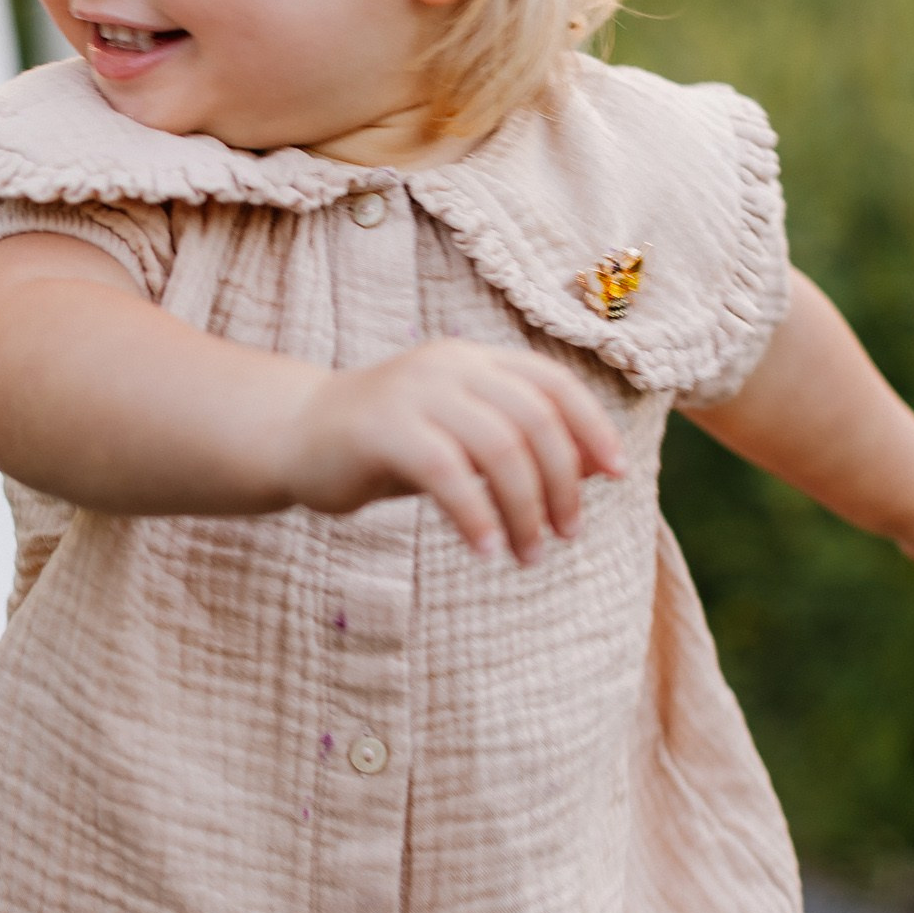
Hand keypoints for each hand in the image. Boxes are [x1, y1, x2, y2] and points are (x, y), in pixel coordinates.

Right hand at [277, 341, 627, 563]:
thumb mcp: (462, 439)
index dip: (593, 426)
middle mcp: (449, 364)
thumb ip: (521, 445)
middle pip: (534, 419)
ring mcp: (414, 392)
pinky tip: (484, 549)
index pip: (553, 382)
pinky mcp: (382, 428)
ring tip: (528, 553)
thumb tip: (599, 469)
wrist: (295, 435)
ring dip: (525, 509)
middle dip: (563, 482)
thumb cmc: (388, 445)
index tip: (617, 475)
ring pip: (500, 447)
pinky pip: (447, 474)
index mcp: (474, 359)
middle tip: (567, 534)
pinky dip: (476, 515)